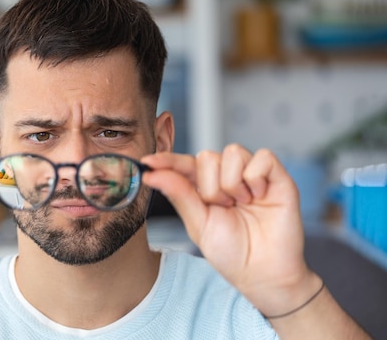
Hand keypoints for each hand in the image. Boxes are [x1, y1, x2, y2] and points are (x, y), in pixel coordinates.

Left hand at [142, 145, 319, 315]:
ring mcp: (251, 175)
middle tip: (223, 208)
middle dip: (210, 186)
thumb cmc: (231, 251)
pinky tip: (258, 196)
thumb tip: (152, 173)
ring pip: (232, 152)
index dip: (167, 161)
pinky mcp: (276, 176)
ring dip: (232, 183)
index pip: (184, 165)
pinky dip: (256, 177)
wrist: (263, 273)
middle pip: (207, 156)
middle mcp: (227, 176)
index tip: (147, 161)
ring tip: (242, 204)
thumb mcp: (198, 224)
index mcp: (204, 187)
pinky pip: (262, 157)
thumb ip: (179, 195)